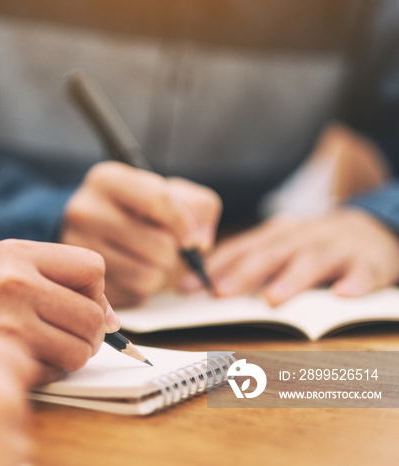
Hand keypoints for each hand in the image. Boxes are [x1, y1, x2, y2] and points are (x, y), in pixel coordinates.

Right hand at [0, 239, 118, 379]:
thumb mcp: (5, 266)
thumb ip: (58, 280)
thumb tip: (113, 319)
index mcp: (17, 253)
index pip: (92, 267)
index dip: (94, 290)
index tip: (78, 301)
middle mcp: (14, 282)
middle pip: (93, 314)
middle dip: (89, 331)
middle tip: (68, 333)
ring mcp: (8, 321)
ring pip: (80, 349)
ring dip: (71, 355)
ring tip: (46, 346)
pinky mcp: (2, 356)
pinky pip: (54, 372)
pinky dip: (46, 372)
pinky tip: (23, 358)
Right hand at [61, 162, 220, 305]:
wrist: (98, 227)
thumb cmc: (141, 208)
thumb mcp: (171, 192)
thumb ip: (199, 207)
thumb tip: (200, 244)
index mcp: (106, 179)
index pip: (157, 200)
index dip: (184, 223)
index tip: (190, 237)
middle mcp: (84, 211)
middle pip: (158, 245)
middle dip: (174, 252)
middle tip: (165, 247)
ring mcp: (79, 249)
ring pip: (148, 275)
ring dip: (161, 272)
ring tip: (150, 259)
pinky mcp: (84, 281)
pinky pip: (134, 294)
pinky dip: (144, 287)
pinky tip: (134, 271)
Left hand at [201, 209, 398, 305]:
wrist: (376, 229)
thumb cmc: (314, 245)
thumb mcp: (281, 245)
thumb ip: (248, 261)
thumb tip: (203, 287)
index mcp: (277, 234)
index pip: (241, 249)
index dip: (214, 267)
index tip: (187, 287)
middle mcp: (303, 237)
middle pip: (271, 253)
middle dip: (244, 273)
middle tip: (221, 293)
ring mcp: (337, 248)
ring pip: (313, 262)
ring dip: (291, 280)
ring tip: (271, 300)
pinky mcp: (370, 262)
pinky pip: (363, 272)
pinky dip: (354, 283)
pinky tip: (343, 295)